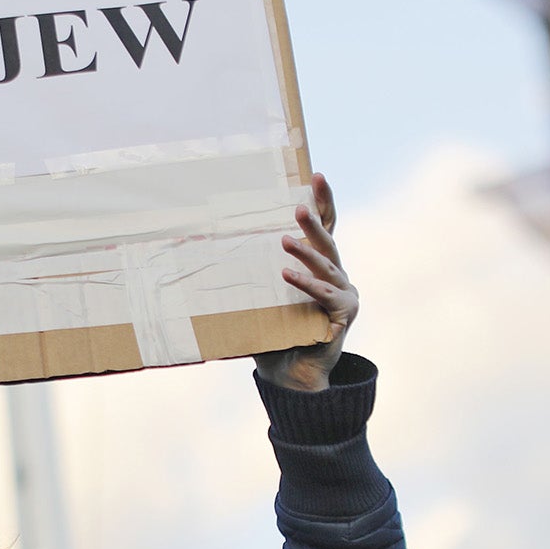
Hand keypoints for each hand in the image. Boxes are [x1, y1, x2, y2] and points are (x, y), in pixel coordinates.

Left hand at [253, 174, 357, 392]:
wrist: (291, 373)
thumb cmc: (274, 332)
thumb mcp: (259, 297)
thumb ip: (249, 275)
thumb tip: (204, 247)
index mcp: (321, 266)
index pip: (325, 227)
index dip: (323, 201)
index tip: (316, 175)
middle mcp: (337, 275)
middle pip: (328, 240)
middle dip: (314, 221)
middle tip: (298, 206)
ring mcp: (345, 292)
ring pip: (326, 264)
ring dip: (305, 251)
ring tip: (284, 240)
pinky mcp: (345, 311)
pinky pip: (325, 293)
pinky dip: (305, 283)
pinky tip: (286, 275)